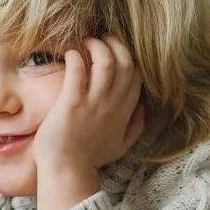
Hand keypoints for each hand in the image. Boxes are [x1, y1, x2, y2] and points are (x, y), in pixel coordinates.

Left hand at [33, 36, 144, 179]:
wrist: (67, 170)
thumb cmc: (90, 157)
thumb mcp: (122, 145)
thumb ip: (135, 126)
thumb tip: (143, 108)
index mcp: (126, 111)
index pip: (136, 75)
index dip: (127, 56)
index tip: (115, 48)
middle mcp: (113, 103)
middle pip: (126, 62)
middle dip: (115, 44)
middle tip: (101, 38)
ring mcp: (94, 102)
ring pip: (107, 61)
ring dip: (97, 45)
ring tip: (86, 41)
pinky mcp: (73, 102)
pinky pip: (79, 69)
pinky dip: (76, 56)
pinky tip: (71, 53)